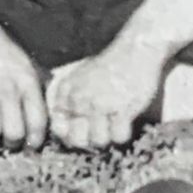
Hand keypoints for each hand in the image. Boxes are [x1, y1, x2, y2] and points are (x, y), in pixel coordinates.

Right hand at [0, 20, 48, 148]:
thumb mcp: (26, 63)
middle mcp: (7, 87)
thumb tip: (51, 115)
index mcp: (26, 80)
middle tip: (9, 143)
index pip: (38, 122)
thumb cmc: (1, 48)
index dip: (36, 141)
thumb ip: (39, 86)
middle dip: (13, 144)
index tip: (31, 145)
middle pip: (14, 133)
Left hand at [46, 36, 165, 149]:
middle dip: (88, 140)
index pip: (58, 127)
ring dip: (108, 136)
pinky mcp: (122, 109)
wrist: (134, 51)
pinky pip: (119, 137)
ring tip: (114, 121)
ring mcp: (100, 105)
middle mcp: (79, 99)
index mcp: (66, 91)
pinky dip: (123, 132)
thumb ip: (68, 100)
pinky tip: (125, 118)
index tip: (82, 129)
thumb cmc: (108, 66)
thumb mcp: (79, 78)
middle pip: (77, 140)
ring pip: (99, 142)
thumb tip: (63, 131)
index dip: (70, 134)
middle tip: (100, 130)